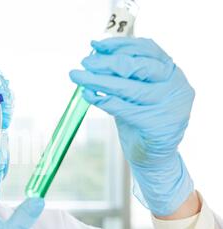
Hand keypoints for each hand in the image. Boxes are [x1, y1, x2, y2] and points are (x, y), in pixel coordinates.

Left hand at [69, 37, 194, 215]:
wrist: (154, 157)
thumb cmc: (142, 119)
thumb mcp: (136, 91)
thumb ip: (124, 73)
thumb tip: (96, 53)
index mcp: (172, 72)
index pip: (147, 49)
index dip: (119, 45)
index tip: (95, 46)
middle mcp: (175, 86)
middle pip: (138, 67)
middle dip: (107, 63)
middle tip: (84, 62)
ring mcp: (169, 107)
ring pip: (129, 88)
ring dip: (99, 81)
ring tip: (79, 77)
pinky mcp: (158, 126)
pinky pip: (125, 110)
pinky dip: (103, 101)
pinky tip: (88, 96)